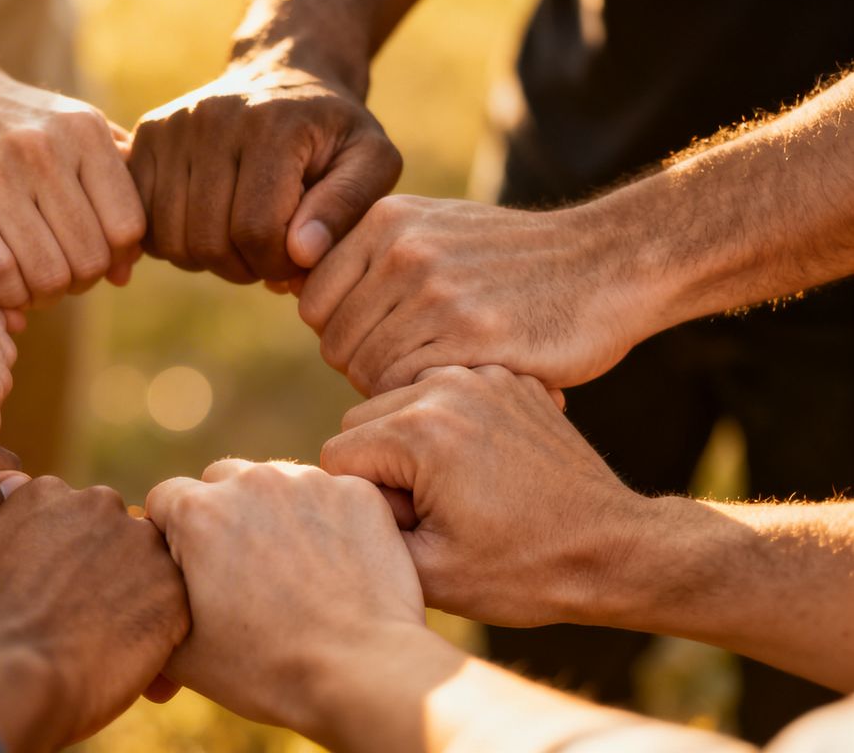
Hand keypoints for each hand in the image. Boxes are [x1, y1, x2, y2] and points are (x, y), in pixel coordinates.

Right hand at [0, 71, 145, 309]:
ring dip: (43, 295)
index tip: (93, 257)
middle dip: (78, 282)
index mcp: (83, 131)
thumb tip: (124, 274)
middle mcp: (41, 148)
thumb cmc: (19, 129)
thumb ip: (115, 195)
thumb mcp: (76, 138)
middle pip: (88, 258)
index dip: (115, 257)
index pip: (127, 228)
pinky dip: (7, 295)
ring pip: (46, 273)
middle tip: (60, 277)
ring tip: (33, 285)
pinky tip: (4, 286)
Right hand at [0, 476, 187, 751]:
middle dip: (106, 571)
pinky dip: (160, 632)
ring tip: (106, 644)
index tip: (55, 591)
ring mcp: (141, 546)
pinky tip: (129, 660)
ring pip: (149, 568)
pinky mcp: (173, 593)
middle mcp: (100, 505)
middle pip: (115, 535)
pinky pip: (176, 607)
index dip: (66, 558)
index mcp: (46, 493)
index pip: (71, 517)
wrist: (3, 679)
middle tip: (84, 618)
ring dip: (135, 598)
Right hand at [130, 59, 400, 282]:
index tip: (299, 257)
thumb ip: (348, 205)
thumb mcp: (372, 160)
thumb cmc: (333, 133)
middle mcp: (213, 118)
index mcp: (273, 125)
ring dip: (207, 259)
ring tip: (239, 239)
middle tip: (268, 253)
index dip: (279, 264)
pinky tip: (206, 226)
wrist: (283, 76)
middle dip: (243, 267)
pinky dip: (172, 242)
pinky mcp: (144, 137)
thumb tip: (302, 252)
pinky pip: (143, 223)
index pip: (258, 231)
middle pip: (209, 241)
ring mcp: (171, 126)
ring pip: (171, 240)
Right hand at [144, 460, 423, 736]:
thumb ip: (150, 603)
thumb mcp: (181, 651)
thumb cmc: (264, 668)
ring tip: (290, 568)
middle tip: (240, 568)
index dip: (172, 534)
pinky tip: (333, 565)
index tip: (191, 566)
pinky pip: (329, 495)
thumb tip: (142, 591)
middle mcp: (249, 480)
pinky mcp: (357, 492)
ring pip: (276, 483)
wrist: (359, 672)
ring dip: (273, 513)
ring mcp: (309, 481)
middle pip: (220, 480)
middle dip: (222, 514)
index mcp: (196, 511)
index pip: (165, 499)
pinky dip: (326, 520)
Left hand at [299, 195, 645, 394]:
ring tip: (437, 377)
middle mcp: (403, 251)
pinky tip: (458, 387)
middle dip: (363, 366)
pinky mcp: (469, 338)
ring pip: (365, 371)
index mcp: (386, 220)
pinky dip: (422, 400)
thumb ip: (369, 253)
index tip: (382, 341)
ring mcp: (436, 294)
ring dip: (393, 389)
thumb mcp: (436, 228)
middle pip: (335, 342)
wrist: (609, 264)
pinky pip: (404, 390)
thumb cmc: (514, 261)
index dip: (340, 333)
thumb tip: (294, 287)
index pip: (313, 302)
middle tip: (414, 370)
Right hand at [320, 365, 645, 626]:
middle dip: (382, 467)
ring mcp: (483, 376)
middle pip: (360, 421)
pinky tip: (485, 466)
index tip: (415, 526)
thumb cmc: (522, 571)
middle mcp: (447, 386)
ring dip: (412, 444)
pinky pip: (444, 395)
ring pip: (399, 403)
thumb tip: (333, 498)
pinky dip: (451, 427)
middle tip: (437, 510)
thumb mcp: (425, 573)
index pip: (336, 456)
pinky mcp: (509, 378)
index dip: (366, 502)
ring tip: (462, 488)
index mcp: (419, 431)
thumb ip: (361, 530)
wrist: (614, 550)